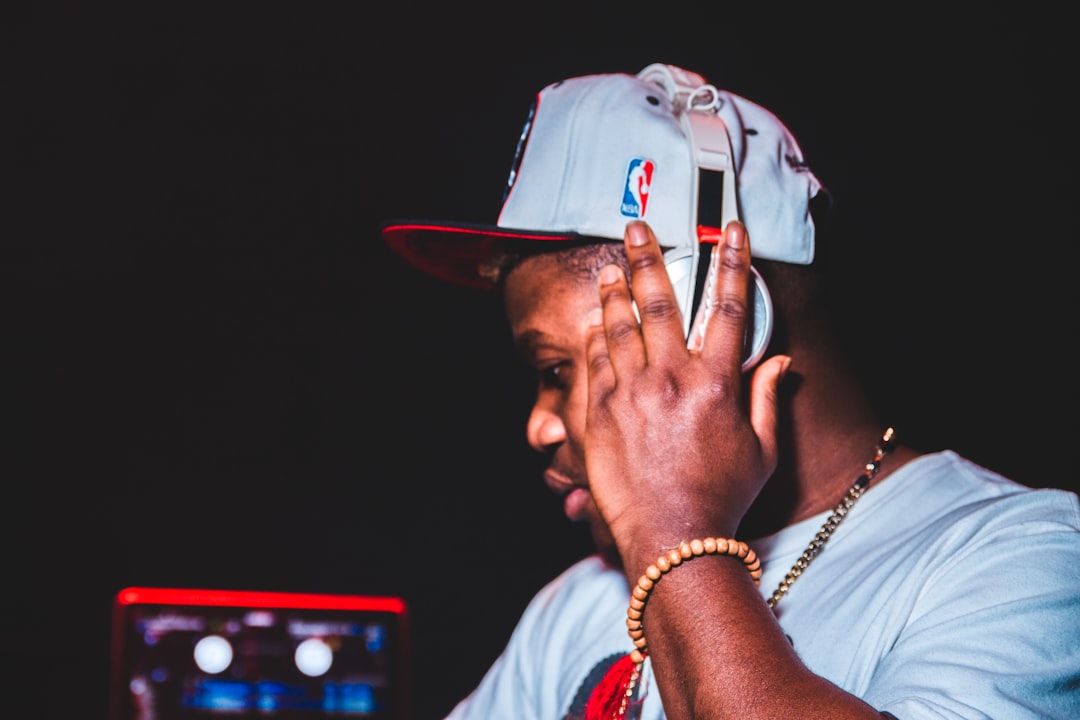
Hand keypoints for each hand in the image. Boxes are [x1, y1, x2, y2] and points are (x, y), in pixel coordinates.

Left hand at [583, 220, 788, 564]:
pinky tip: (595, 320)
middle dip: (649, 257)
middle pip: (661, 302)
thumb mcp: (761, 452)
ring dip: (616, 292)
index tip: (729, 230)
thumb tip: (781, 363)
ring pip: (621, 325)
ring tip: (611, 269)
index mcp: (717, 383)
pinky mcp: (601, 412)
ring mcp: (632, 392)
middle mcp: (672, 378)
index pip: (730, 308)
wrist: (672, 538)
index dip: (733, 263)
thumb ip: (767, 399)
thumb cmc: (721, 498)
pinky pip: (596, 361)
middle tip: (638, 228)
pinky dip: (596, 336)